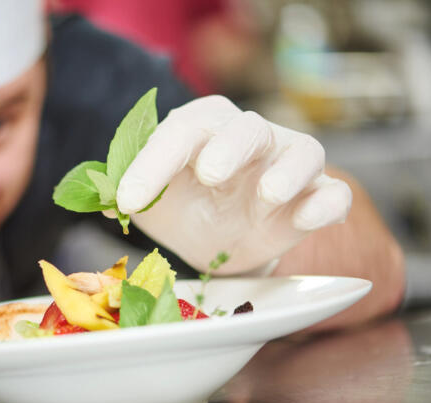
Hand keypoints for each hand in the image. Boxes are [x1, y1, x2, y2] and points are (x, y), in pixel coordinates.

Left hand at [115, 96, 351, 274]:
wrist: (224, 244)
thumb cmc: (185, 210)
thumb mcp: (149, 205)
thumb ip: (123, 194)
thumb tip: (96, 197)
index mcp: (201, 131)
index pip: (178, 133)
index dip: (152, 164)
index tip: (128, 202)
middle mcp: (247, 139)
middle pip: (246, 128)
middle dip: (230, 146)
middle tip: (210, 173)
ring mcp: (286, 166)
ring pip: (303, 151)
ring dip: (288, 171)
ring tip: (268, 194)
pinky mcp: (314, 198)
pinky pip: (334, 193)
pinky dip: (327, 203)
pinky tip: (311, 218)